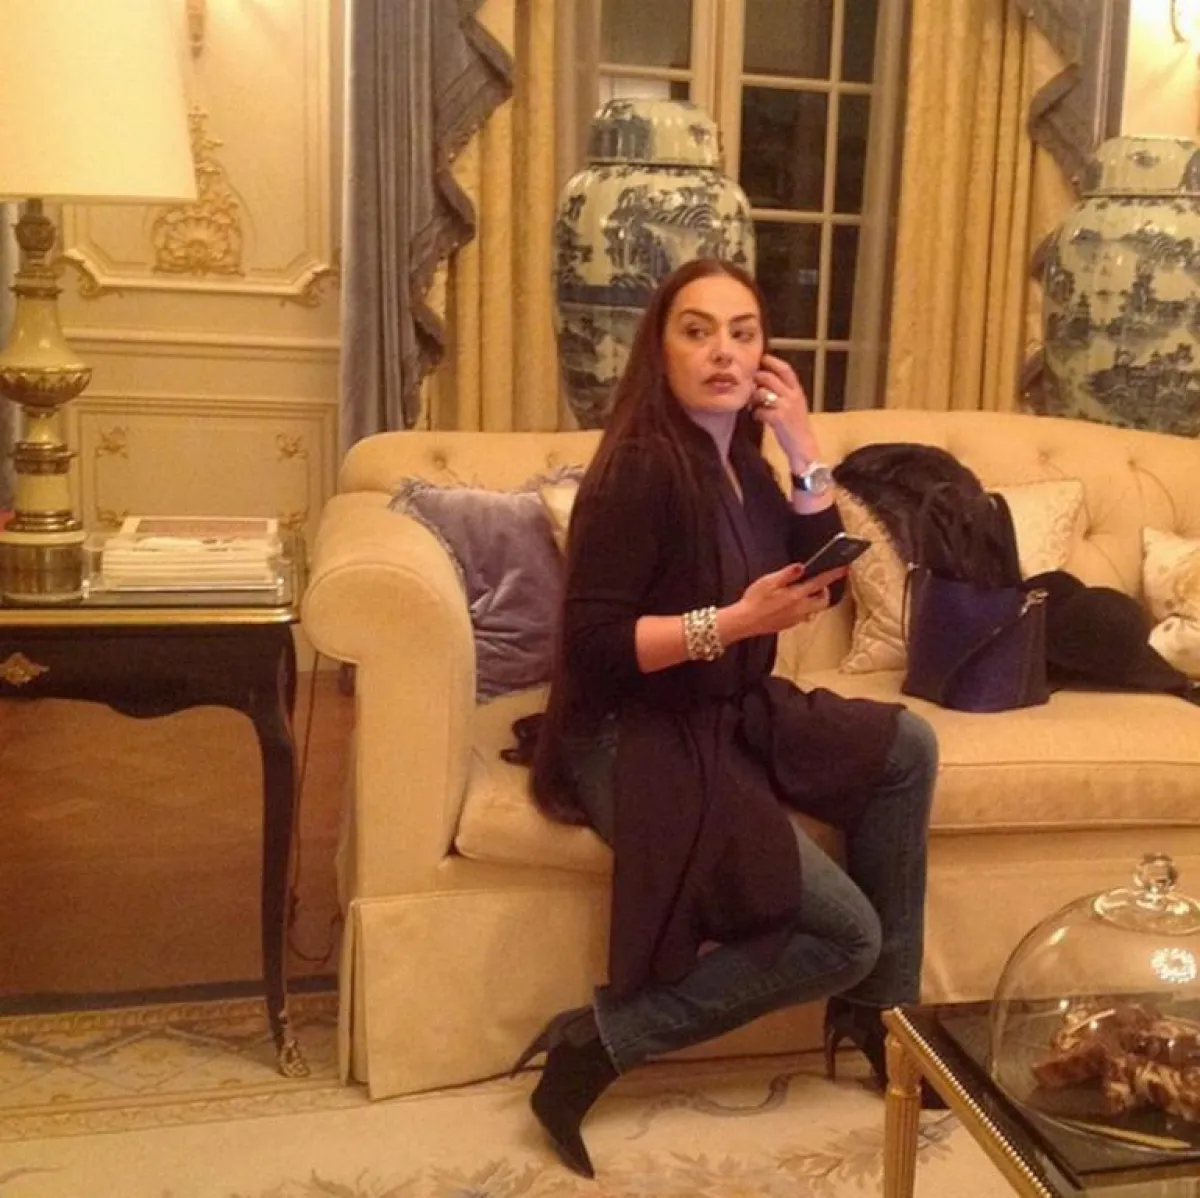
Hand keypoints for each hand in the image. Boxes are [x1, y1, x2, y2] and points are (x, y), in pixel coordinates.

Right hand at [726, 563, 846, 639]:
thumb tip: (802, 567)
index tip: (845, 568)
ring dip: (813, 599)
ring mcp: (795, 619)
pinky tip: (789, 602)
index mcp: (796, 596)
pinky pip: (802, 615)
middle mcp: (800, 609)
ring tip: (802, 590)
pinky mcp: (789, 624)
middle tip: (818, 582)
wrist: (744, 622)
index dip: (834, 574)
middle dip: (825, 591)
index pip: (821, 583)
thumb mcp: (768, 581)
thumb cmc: (754, 600)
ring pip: (813, 609)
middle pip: (823, 601)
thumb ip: (787, 574)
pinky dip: (802, 607)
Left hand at [749, 353, 820, 467]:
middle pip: (769, 378)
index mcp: (798, 391)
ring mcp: (786, 407)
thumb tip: (765, 383)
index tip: (761, 358)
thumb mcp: (795, 406)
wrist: (804, 447)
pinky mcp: (778, 419)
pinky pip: (759, 410)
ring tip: (753, 405)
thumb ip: (785, 393)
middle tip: (750, 385)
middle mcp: (793, 396)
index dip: (772, 362)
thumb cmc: (796, 427)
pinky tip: (757, 418)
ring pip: (761, 392)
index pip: (786, 369)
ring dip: (753, 398)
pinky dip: (755, 414)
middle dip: (756, 380)